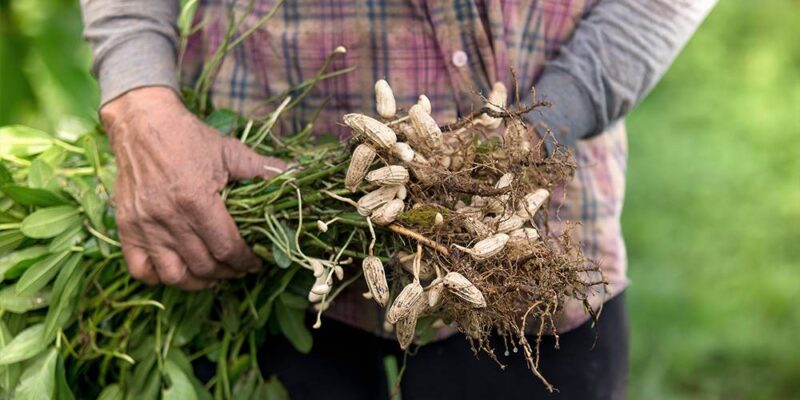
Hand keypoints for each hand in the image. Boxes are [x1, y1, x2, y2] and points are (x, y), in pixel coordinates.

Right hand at [101, 87, 285, 289]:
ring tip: (213, 275)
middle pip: (204, 266)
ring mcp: (144, 226)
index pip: (227, 248)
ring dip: (198, 282)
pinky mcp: (126, 228)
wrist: (142, 122)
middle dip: (228, 272)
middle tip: (239, 268)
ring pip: (174, 275)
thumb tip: (298, 174)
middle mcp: (168, 218)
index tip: (256, 262)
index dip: (246, 261)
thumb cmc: (189, 137)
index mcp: (196, 200)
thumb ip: (264, 170)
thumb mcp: (230, 151)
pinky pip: (140, 269)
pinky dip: (159, 277)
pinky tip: (177, 271)